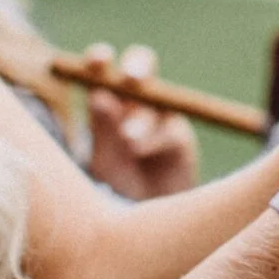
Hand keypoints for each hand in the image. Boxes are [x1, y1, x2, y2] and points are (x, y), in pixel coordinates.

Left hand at [81, 43, 198, 199]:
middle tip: (132, 79)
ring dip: (142, 118)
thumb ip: (103, 130)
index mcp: (106, 101)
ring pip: (157, 100)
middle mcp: (135, 103)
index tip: (100, 59)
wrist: (146, 220)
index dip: (100, 59)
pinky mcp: (179, 137)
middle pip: (141, 67)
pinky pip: (170, 129)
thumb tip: (101, 96)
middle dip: (138, 66)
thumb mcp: (103, 160)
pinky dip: (156, 138)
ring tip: (130, 141)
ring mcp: (160, 118)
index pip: (102, 70)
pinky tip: (144, 152)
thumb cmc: (116, 187)